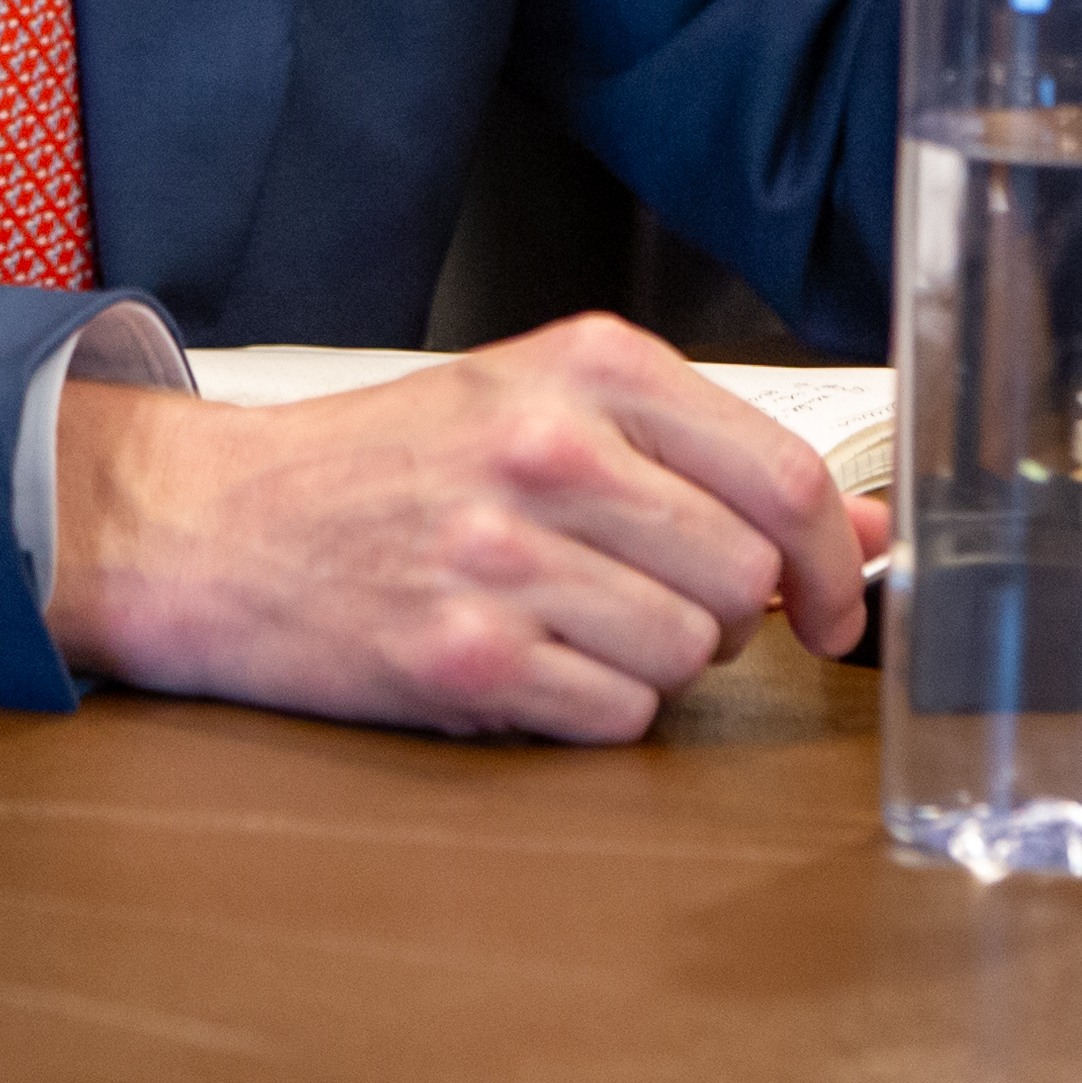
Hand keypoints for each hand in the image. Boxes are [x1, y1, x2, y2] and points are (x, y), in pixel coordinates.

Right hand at [43, 316, 871, 740]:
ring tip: (578, 624)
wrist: (223, 526)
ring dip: (657, 663)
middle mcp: (552, 451)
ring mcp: (505, 557)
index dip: (834, 560)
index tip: (833, 601)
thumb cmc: (391, 465)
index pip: (783, 477)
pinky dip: (595, 709)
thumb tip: (859, 531)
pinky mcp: (464, 659)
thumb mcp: (544, 404)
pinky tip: (535, 665)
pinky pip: (615, 716)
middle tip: (658, 601)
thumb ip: (701, 456)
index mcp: (589, 366)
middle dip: (727, 614)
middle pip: (744, 578)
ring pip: (690, 656)